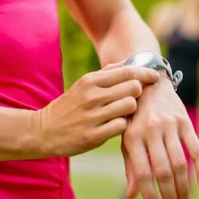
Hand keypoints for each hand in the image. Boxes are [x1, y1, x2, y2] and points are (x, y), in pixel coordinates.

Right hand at [34, 63, 159, 156]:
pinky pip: (122, 126)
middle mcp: (92, 96)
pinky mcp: (93, 136)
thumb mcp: (85, 85)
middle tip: (133, 99)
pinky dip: (122, 126)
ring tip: (122, 113)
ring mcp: (92, 116)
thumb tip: (133, 62)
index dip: (146, 74)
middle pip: (133, 88)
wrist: (43, 131)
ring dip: (131, 111)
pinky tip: (115, 126)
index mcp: (91, 80)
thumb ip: (109, 73)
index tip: (155, 77)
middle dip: (138, 93)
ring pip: (130, 106)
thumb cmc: (71, 106)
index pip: (128, 72)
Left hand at [122, 75, 198, 198]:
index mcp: (133, 137)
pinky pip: (196, 149)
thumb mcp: (127, 138)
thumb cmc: (135, 117)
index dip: (149, 195)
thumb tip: (132, 195)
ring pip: (180, 164)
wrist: (149, 83)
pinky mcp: (185, 122)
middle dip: (170, 196)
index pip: (142, 173)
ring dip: (184, 188)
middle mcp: (151, 131)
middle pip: (163, 171)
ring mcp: (170, 126)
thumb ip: (131, 165)